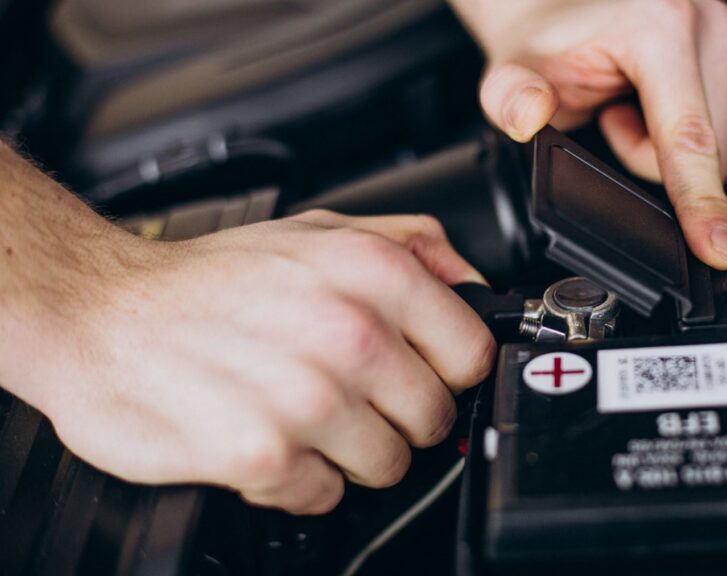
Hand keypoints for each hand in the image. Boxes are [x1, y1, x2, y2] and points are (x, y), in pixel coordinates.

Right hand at [24, 210, 494, 514]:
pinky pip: (326, 495)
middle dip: (398, 415)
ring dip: (349, 451)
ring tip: (300, 412)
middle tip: (348, 394)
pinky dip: (299, 478)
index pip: (474, 354)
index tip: (419, 372)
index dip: (447, 370)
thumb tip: (474, 284)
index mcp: (373, 273)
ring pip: (388, 465)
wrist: (101, 311)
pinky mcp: (265, 454)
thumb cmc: (210, 279)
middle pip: (434, 418)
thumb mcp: (320, 229)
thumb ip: (413, 245)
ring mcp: (309, 398)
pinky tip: (267, 436)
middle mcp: (349, 333)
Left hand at [452, 0, 726, 268]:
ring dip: (703, 150)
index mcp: (660, 24)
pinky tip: (690, 110)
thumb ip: (511, 97)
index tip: (720, 250)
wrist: (565, 10)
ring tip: (650, 115)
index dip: (702, 204)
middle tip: (618, 125)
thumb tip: (529, 114)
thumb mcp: (513, 72)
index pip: (690, 138)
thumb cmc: (550, 44)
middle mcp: (711, 18)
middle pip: (724, 153)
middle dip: (666, 163)